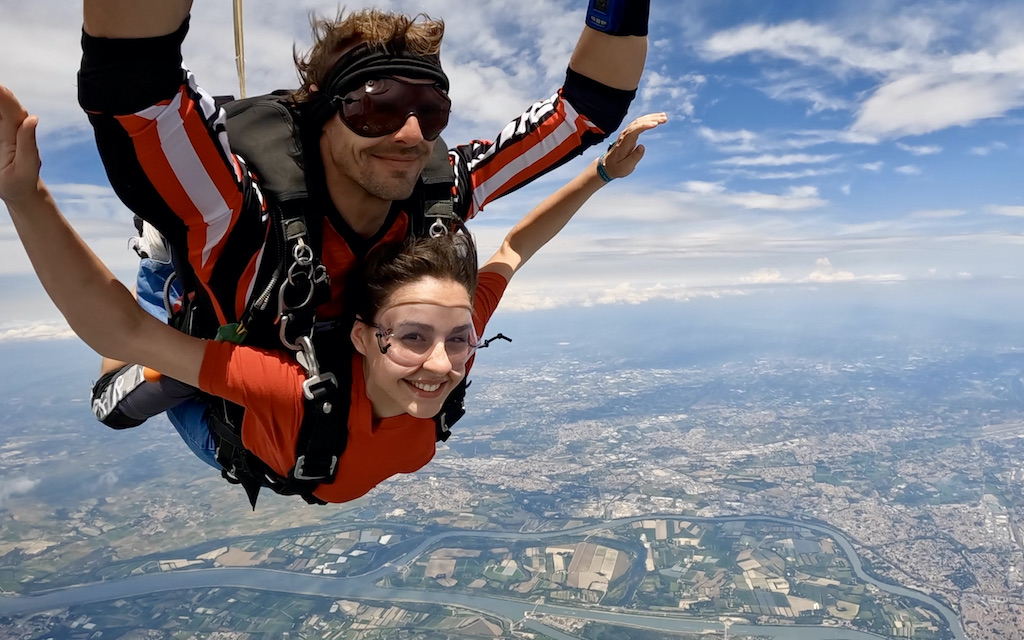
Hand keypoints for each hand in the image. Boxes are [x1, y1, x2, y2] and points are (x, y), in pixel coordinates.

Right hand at [0, 83, 41, 204]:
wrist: (18, 191)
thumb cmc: (23, 181)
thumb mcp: (26, 167)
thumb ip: (29, 144)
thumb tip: (33, 119)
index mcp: (21, 132)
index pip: (12, 108)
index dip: (2, 95)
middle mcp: (10, 125)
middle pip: (1, 102)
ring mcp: (1, 127)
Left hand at [600, 112, 667, 179]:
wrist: (607, 166)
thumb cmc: (617, 167)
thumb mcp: (625, 166)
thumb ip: (634, 157)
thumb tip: (642, 147)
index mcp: (624, 143)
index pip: (634, 130)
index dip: (644, 126)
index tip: (655, 124)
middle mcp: (624, 135)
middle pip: (638, 123)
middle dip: (651, 119)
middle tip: (664, 119)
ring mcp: (626, 133)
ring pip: (639, 121)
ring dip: (651, 118)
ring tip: (664, 117)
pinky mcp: (629, 133)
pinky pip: (639, 123)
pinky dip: (648, 119)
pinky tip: (657, 119)